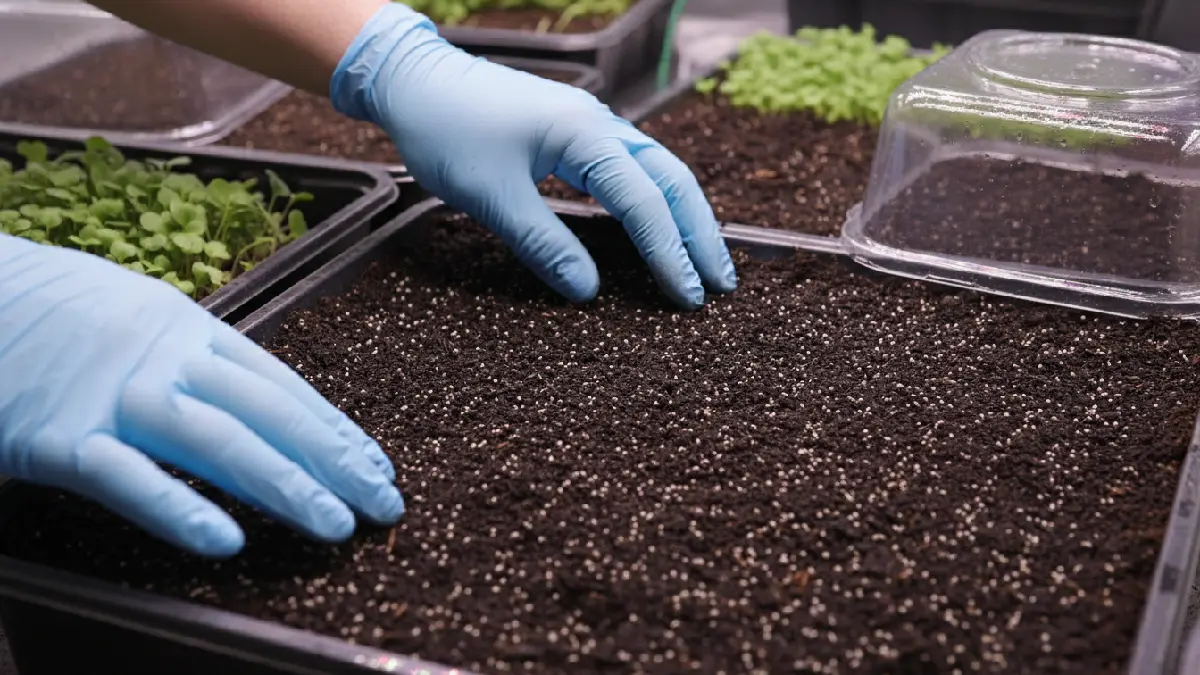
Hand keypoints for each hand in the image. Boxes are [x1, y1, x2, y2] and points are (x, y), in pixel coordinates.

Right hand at [0, 236, 403, 556]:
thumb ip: (194, 358)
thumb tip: (257, 401)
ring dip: (283, 484)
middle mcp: (163, 356)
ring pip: (216, 440)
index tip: (377, 465)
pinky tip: (228, 540)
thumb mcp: (137, 316)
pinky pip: (126, 477)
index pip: (281, 383)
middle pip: (268, 411)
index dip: (334, 427)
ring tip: (335, 524)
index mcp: (188, 327)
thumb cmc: (54, 311)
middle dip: (333, 461)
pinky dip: (178, 508)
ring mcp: (112, 395)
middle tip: (383, 505)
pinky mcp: (55, 436)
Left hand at [331, 4, 737, 308]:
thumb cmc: (447, 132)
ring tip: (705, 260)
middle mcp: (601, 125)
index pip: (644, 202)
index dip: (669, 254)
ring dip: (685, 216)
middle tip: (720, 283)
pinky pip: (634, 168)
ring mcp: (592, 125)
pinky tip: (659, 227)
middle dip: (699, 234)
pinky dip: (656, 201)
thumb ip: (543, 245)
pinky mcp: (578, 133)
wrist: (413, 81)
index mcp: (585, 135)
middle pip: (672, 180)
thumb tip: (588, 292)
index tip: (688, 296)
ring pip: (659, 171)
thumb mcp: (491, 197)